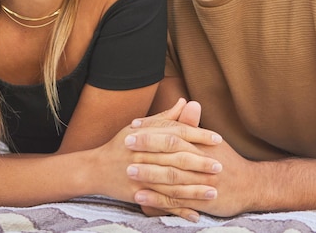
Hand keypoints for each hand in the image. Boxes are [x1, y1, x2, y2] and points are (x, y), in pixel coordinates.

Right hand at [96, 99, 221, 221]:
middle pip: (176, 158)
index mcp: (147, 135)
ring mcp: (140, 176)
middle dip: (200, 163)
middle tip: (220, 166)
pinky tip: (195, 214)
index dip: (198, 136)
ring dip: (194, 189)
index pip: (177, 133)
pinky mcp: (137, 194)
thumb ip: (166, 117)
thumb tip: (185, 100)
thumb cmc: (121, 144)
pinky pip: (161, 204)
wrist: (95, 168)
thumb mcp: (140, 126)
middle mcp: (144, 154)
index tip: (218, 139)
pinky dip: (179, 210)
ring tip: (214, 191)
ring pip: (171, 184)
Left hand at [127, 133, 257, 216]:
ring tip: (128, 170)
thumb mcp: (211, 141)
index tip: (134, 126)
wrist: (250, 186)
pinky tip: (140, 197)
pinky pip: (175, 201)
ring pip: (171, 177)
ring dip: (148, 173)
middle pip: (171, 152)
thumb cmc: (227, 161)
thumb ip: (195, 125)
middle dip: (147, 148)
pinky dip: (156, 199)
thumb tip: (189, 102)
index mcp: (201, 144)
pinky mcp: (200, 201)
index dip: (153, 129)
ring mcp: (200, 182)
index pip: (173, 132)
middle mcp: (200, 161)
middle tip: (125, 143)